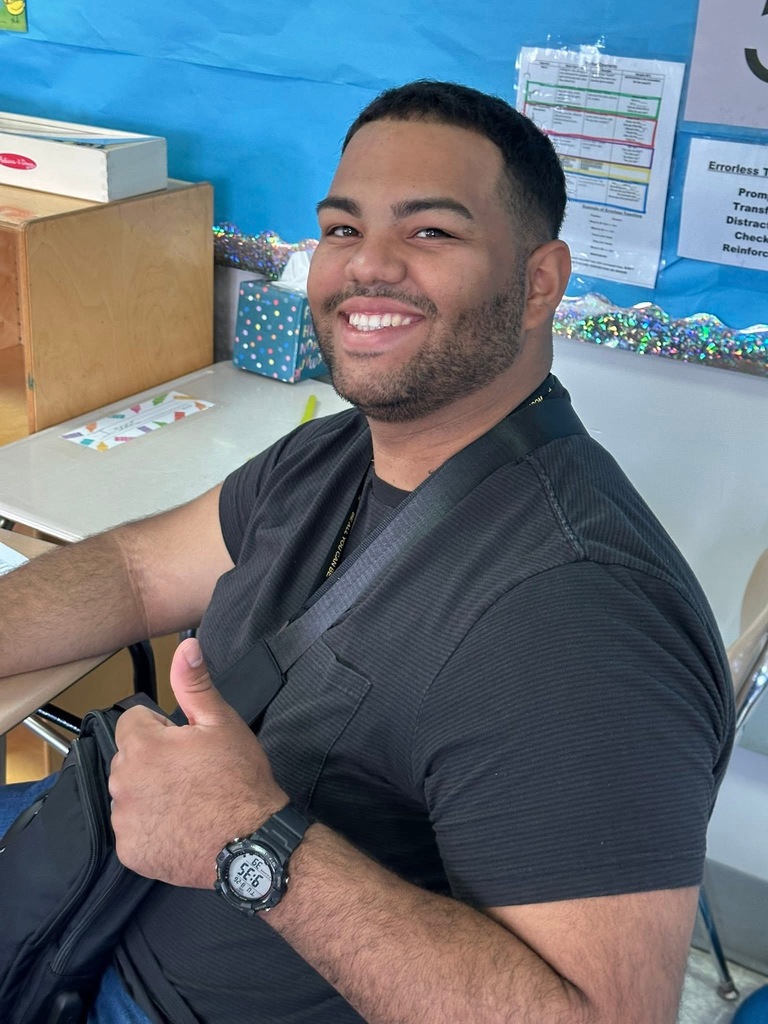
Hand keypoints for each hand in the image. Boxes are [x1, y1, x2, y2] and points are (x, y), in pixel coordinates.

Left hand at [109, 637, 287, 886]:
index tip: (188, 744)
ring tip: (188, 801)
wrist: (251, 843)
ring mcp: (124, 821)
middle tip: (192, 773)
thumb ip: (195, 684)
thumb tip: (185, 646)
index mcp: (142, 746)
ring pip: (129, 793)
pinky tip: (181, 826)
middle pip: (130, 757)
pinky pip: (133, 828)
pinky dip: (151, 827)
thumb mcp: (222, 723)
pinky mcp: (130, 851)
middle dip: (153, 760)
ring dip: (149, 793)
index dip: (163, 728)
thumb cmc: (239, 779)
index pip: (133, 721)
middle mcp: (122, 783)